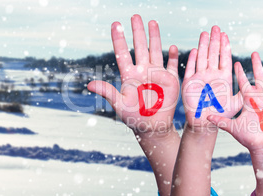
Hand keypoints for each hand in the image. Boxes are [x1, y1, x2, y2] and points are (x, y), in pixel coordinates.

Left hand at [87, 14, 178, 133]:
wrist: (152, 126)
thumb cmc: (134, 117)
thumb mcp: (119, 105)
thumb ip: (107, 92)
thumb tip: (89, 85)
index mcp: (129, 75)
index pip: (123, 53)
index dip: (119, 39)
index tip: (116, 24)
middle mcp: (142, 71)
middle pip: (139, 47)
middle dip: (137, 31)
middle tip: (135, 16)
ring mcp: (156, 74)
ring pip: (155, 51)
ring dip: (154, 37)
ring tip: (152, 22)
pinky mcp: (169, 81)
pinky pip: (171, 66)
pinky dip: (173, 57)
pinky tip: (172, 47)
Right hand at [182, 26, 240, 129]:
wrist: (205, 123)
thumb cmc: (221, 113)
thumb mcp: (236, 104)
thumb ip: (244, 95)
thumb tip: (256, 86)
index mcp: (223, 77)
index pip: (224, 58)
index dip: (224, 46)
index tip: (225, 34)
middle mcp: (211, 75)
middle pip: (213, 54)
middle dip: (214, 41)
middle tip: (216, 28)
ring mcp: (200, 77)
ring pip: (202, 58)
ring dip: (203, 46)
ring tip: (205, 33)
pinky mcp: (189, 83)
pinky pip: (191, 69)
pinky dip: (192, 60)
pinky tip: (194, 50)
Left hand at [208, 52, 262, 150]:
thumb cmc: (249, 138)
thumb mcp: (233, 127)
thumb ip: (220, 120)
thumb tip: (205, 117)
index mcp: (249, 100)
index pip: (243, 83)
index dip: (240, 73)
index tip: (236, 62)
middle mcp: (261, 97)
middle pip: (259, 77)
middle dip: (257, 65)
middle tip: (254, 53)